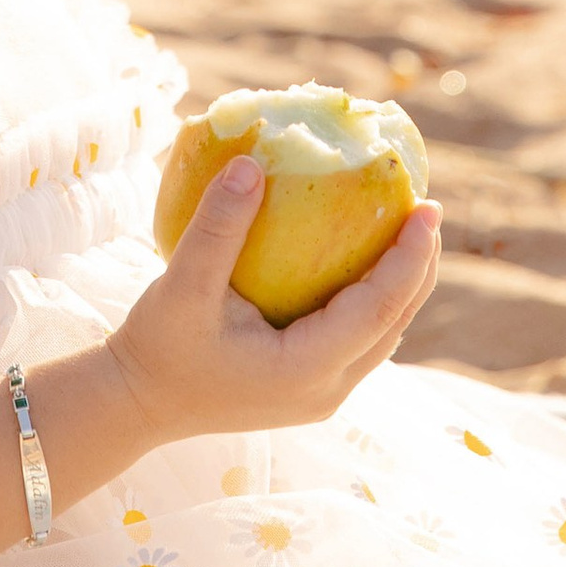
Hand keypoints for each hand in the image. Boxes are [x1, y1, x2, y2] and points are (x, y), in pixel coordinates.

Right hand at [106, 154, 443, 442]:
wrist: (138, 402)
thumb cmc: (157, 346)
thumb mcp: (181, 286)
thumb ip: (217, 228)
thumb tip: (252, 164)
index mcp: (304, 370)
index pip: (379, 308)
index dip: (409, 257)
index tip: (426, 206)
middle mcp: (325, 390)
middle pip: (396, 322)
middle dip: (419, 265)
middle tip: (427, 206)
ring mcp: (322, 394)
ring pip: (384, 334)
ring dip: (403, 283)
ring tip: (410, 228)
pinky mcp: (311, 386)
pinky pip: (361, 337)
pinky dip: (374, 296)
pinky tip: (365, 257)